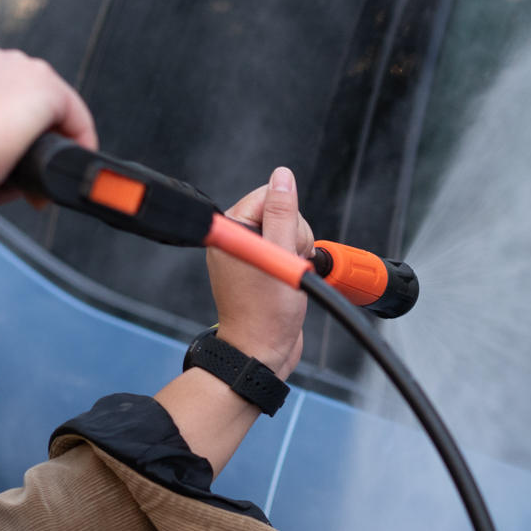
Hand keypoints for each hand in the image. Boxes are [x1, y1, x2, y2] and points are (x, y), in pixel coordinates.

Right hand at [0, 46, 96, 215]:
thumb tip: (25, 182)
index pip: (7, 96)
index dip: (20, 133)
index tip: (21, 165)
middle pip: (34, 99)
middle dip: (42, 137)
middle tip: (39, 176)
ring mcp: (19, 70)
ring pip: (56, 105)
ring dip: (61, 139)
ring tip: (58, 173)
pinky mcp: (45, 87)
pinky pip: (76, 114)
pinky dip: (82, 140)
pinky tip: (75, 164)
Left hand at [209, 168, 312, 379]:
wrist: (262, 352)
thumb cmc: (266, 314)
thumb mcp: (281, 257)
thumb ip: (282, 213)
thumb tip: (283, 178)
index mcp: (232, 231)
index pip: (267, 195)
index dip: (287, 217)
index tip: (286, 244)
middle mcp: (238, 240)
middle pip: (280, 212)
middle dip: (295, 236)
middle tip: (288, 265)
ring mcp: (250, 254)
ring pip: (288, 231)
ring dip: (297, 251)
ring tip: (289, 277)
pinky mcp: (261, 268)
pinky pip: (287, 249)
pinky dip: (295, 262)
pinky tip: (290, 280)